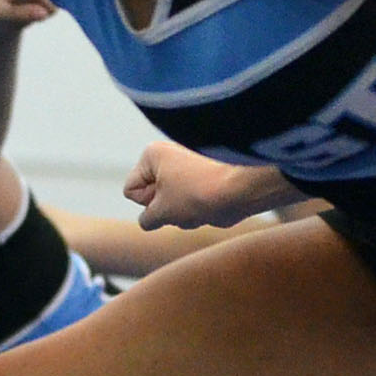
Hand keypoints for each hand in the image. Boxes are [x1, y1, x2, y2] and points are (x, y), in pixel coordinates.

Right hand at [123, 142, 268, 229]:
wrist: (244, 189)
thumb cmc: (199, 194)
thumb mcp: (162, 212)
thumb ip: (147, 218)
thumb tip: (149, 220)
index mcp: (152, 155)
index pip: (131, 191)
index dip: (147, 203)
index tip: (168, 198)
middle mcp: (168, 157)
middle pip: (152, 199)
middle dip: (168, 210)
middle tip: (186, 203)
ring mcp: (187, 169)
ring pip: (172, 205)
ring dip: (184, 214)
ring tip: (201, 204)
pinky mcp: (204, 181)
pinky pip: (189, 206)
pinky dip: (198, 211)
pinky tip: (211, 207)